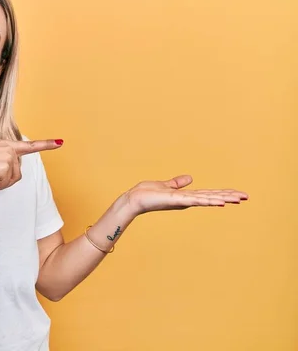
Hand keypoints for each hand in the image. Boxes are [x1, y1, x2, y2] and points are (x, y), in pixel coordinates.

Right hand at [0, 139, 62, 190]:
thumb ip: (1, 167)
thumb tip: (7, 177)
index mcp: (5, 146)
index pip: (29, 146)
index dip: (45, 145)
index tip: (60, 142)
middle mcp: (9, 148)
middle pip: (17, 174)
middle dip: (3, 181)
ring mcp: (9, 156)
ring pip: (11, 180)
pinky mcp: (6, 165)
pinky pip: (5, 184)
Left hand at [123, 174, 248, 215]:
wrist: (134, 199)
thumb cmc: (147, 194)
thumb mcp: (166, 186)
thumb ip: (178, 183)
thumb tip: (190, 178)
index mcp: (186, 196)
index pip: (208, 194)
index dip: (223, 193)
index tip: (238, 194)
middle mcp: (187, 200)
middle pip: (212, 197)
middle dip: (229, 196)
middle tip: (246, 196)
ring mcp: (182, 201)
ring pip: (207, 199)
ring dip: (223, 198)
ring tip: (238, 199)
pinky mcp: (176, 200)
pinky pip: (195, 200)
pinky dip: (208, 200)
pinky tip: (220, 202)